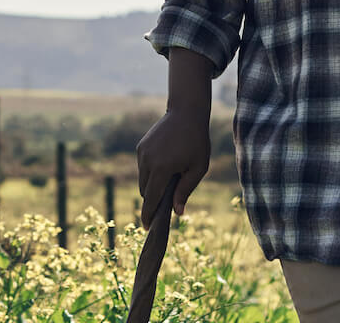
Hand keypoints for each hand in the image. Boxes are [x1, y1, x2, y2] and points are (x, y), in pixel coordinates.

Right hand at [135, 108, 209, 225]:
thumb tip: (177, 212)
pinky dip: (151, 172)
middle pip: (145, 191)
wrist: (186, 112)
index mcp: (161, 168)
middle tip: (167, 204)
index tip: (147, 227)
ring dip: (152, 185)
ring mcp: (142, 153)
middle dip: (153, 199)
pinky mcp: (141, 147)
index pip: (151, 198)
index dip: (148, 215)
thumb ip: (185, 190)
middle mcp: (147, 161)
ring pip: (143, 179)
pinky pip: (143, 167)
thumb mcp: (198, 168)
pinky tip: (166, 166)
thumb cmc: (197, 141)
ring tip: (169, 181)